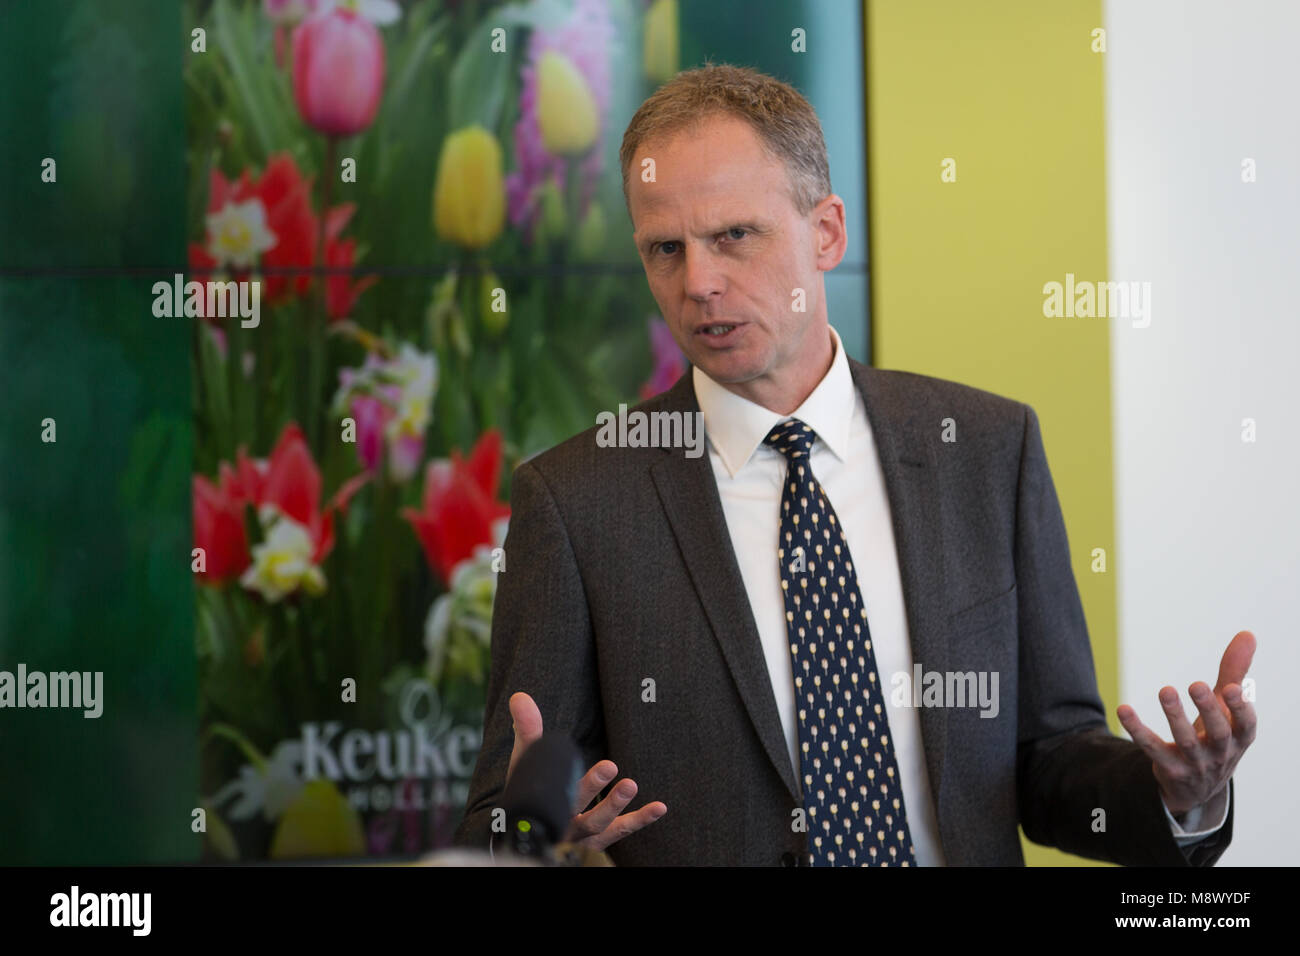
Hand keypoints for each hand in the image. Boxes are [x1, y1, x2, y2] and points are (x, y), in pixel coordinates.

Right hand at [506, 691, 667, 851]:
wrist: (533, 831)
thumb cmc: (532, 790)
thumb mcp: (526, 762)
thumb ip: (527, 731)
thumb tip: (520, 697)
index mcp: (543, 806)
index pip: (549, 794)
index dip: (561, 779)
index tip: (572, 755)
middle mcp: (560, 826)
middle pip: (575, 810)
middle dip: (591, 789)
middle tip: (609, 766)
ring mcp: (580, 837)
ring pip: (597, 825)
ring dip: (614, 806)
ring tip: (630, 785)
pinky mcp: (599, 840)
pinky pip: (620, 832)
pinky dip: (640, 820)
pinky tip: (659, 808)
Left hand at [1117, 630, 1257, 816]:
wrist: (1199, 788)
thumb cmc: (1216, 736)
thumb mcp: (1226, 708)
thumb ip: (1234, 672)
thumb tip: (1247, 634)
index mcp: (1239, 737)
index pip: (1246, 725)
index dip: (1242, 709)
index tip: (1234, 689)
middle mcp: (1220, 752)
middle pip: (1218, 733)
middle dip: (1208, 709)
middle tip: (1195, 684)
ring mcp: (1195, 763)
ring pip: (1185, 741)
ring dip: (1174, 716)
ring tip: (1165, 690)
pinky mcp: (1170, 768)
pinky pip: (1152, 748)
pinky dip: (1137, 729)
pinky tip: (1124, 709)